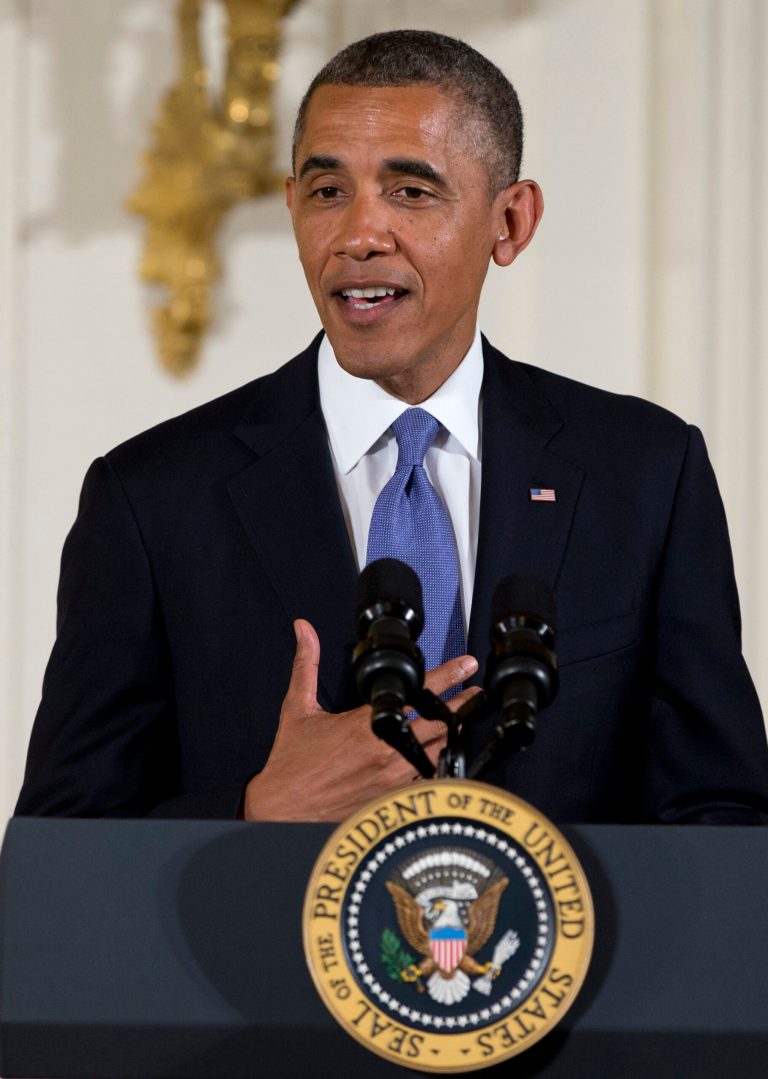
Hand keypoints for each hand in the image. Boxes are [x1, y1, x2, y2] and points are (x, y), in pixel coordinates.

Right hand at [242, 619, 478, 821]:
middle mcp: (385, 749)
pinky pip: (428, 780)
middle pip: (440, 723)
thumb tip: (303, 630)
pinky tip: (449, 758)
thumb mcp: (297, 708)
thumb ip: (306, 664)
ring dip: (455, 735)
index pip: (416, 693)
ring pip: (439, 752)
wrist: (283, 809)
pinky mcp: (392, 798)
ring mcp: (392, 777)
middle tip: (478, 693)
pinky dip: (440, 766)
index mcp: (365, 724)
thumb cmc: (290, 763)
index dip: (447, 676)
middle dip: (463, 706)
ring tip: (470, 721)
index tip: (465, 665)